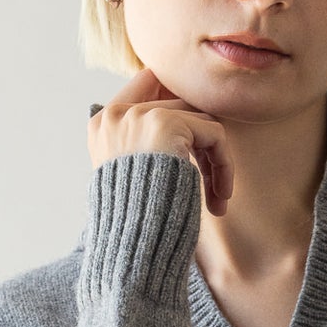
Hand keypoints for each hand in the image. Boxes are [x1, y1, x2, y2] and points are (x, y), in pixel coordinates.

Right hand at [88, 67, 233, 214]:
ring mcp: (140, 116)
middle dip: (200, 148)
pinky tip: (221, 197)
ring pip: (199, 121)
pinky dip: (224, 166)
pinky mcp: (167, 124)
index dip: (177, 108)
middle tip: (214, 190)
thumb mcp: (125, 179)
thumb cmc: (133, 224)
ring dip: (216, 162)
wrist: (130, 242)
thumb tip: (179, 135)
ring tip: (219, 199)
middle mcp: (117, 114)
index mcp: (102, 125)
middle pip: (178, 107)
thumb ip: (140, 147)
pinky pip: (214, 134)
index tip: (198, 145)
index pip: (145, 85)